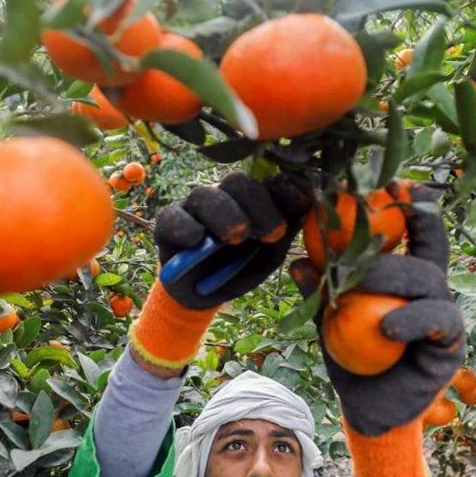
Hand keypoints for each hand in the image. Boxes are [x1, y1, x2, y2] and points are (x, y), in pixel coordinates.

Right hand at [155, 172, 312, 309]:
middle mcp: (223, 195)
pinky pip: (174, 217)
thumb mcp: (270, 253)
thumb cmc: (241, 267)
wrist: (204, 294)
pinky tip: (197, 239)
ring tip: (237, 237)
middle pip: (238, 183)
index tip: (301, 203)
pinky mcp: (167, 222)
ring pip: (206, 196)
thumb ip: (286, 229)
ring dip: (225, 214)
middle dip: (258, 206)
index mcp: (252, 198)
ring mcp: (193, 206)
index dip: (285, 189)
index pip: (268, 182)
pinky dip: (186, 226)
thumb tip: (308, 203)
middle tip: (272, 233)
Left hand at [290, 182, 464, 434]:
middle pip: (423, 254)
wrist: (369, 411)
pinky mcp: (449, 346)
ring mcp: (445, 316)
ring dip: (394, 279)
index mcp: (408, 279)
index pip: (420, 234)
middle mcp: (433, 291)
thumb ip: (320, 292)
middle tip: (350, 250)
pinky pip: (437, 323)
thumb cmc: (351, 360)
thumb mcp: (328, 321)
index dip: (415, 207)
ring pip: (430, 283)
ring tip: (358, 287)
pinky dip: (411, 320)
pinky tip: (386, 327)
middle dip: (388, 247)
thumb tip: (297, 262)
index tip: (397, 183)